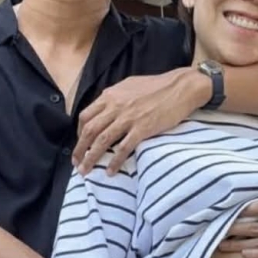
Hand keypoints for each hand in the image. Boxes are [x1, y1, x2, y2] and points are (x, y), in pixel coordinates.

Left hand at [74, 69, 208, 174]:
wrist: (181, 87)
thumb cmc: (157, 86)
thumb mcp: (129, 86)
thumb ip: (115, 97)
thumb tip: (105, 108)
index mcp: (110, 95)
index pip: (86, 116)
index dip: (79, 133)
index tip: (80, 144)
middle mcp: (115, 106)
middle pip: (90, 131)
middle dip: (79, 149)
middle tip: (76, 163)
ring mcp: (128, 118)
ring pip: (102, 141)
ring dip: (91, 158)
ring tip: (85, 171)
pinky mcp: (142, 129)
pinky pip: (123, 148)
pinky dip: (115, 161)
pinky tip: (110, 171)